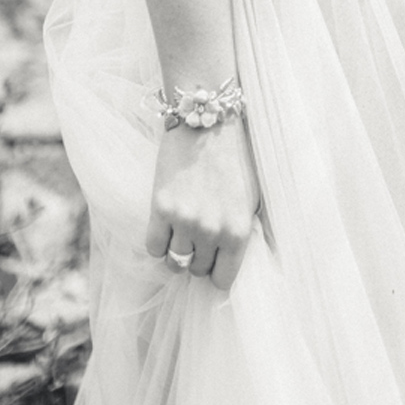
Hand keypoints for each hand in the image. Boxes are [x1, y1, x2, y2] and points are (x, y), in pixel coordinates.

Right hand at [145, 119, 260, 293]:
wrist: (208, 123)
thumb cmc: (235, 160)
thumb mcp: (251, 200)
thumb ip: (242, 234)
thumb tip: (231, 265)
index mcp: (238, 231)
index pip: (222, 281)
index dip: (217, 273)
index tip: (214, 262)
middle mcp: (212, 230)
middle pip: (197, 270)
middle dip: (198, 257)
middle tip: (200, 237)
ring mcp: (185, 220)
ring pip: (174, 262)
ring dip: (178, 251)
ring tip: (183, 231)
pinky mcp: (161, 207)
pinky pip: (153, 247)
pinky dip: (159, 241)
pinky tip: (167, 225)